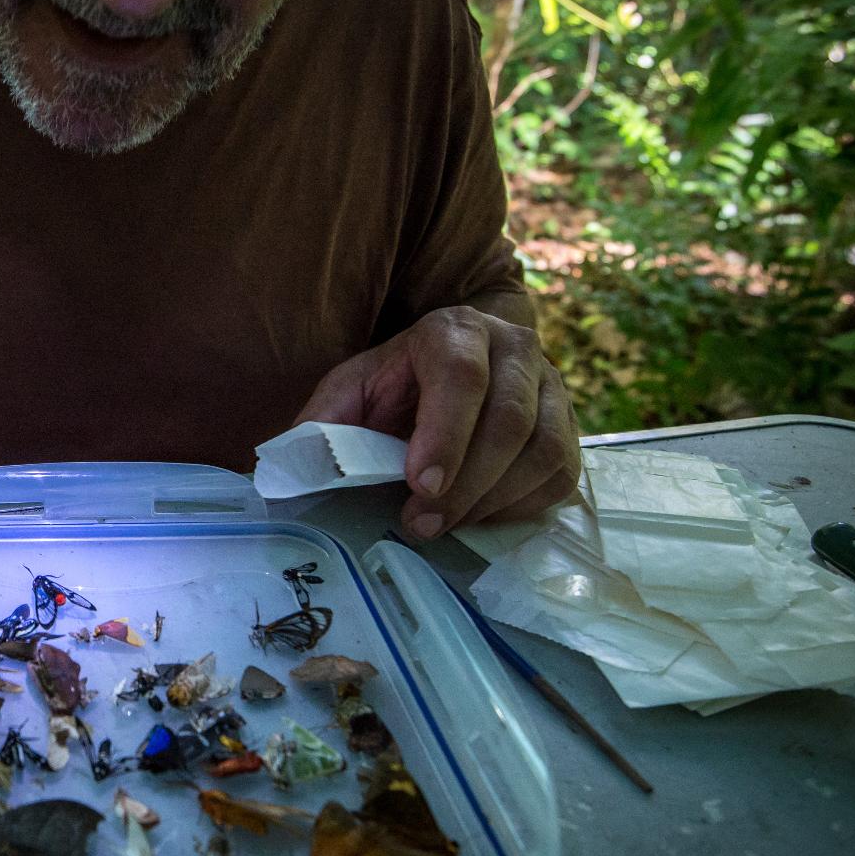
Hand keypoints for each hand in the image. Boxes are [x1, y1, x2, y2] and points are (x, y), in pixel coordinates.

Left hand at [294, 305, 580, 539]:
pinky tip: (478, 517)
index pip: (461, 376)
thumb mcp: (346, 397)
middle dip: (465, 482)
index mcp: (454, 330)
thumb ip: (320, 427)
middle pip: (510, 418)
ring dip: (492, 500)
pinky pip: (560, 475)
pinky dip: (520, 506)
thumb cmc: (390, 392)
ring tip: (446, 525)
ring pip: (543, 450)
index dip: (445, 434)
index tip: (421, 486)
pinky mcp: (569, 430)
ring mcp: (551, 388)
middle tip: (423, 523)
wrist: (445, 380)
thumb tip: (286, 474)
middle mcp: (515, 347)